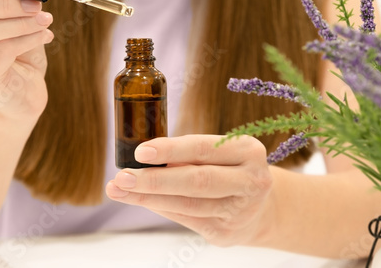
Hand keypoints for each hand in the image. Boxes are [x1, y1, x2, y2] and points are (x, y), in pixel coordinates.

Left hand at [106, 134, 272, 245]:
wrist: (260, 209)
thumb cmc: (230, 170)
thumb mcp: (221, 153)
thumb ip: (191, 154)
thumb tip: (144, 158)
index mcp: (249, 151)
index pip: (204, 149)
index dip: (171, 150)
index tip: (141, 152)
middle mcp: (250, 181)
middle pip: (197, 181)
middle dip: (155, 180)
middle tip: (122, 177)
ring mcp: (239, 211)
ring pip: (187, 204)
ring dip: (148, 197)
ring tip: (119, 189)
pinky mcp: (225, 233)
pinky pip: (185, 219)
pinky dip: (159, 207)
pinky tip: (140, 199)